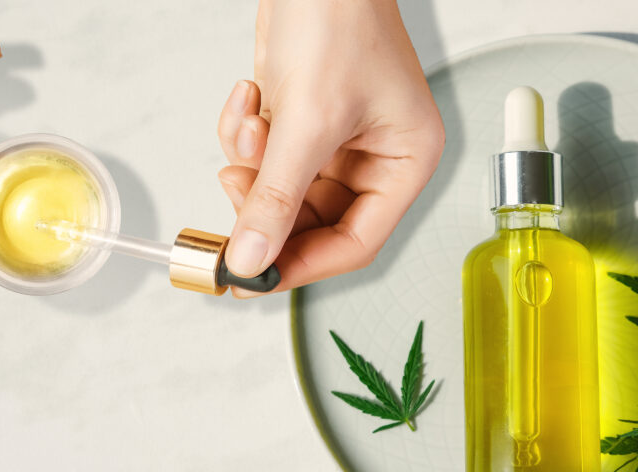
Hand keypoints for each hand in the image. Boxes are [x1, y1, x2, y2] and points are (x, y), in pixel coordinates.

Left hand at [216, 0, 443, 296]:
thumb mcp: (306, 122)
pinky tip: (248, 98)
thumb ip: (276, 199)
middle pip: (313, 219)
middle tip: (232, 210)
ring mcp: (337, 139)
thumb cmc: (339, 19)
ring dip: (251, 168)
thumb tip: (252, 261)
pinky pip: (267, 155)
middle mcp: (376, 156)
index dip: (302, 264)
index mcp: (405, 161)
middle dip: (267, 209)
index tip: (255, 278)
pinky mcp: (302, 119)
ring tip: (246, 132)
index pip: (356, 240)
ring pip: (282, 188)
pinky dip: (246, 135)